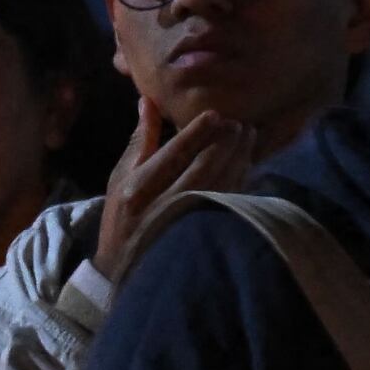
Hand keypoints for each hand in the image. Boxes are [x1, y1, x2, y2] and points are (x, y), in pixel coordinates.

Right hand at [93, 97, 257, 282]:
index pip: (173, 155)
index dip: (197, 133)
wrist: (127, 268)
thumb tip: (148, 100)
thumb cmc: (122, 217)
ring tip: (249, 135)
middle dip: (225, 142)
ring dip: (239, 157)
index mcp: (139, 189)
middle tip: (239, 122)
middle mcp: (164, 206)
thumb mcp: (121, 178)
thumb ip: (140, 140)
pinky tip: (247, 162)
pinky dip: (241, 179)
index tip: (216, 114)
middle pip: (203, 168)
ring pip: (221, 185)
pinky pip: (229, 202)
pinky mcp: (206, 235)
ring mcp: (187, 223)